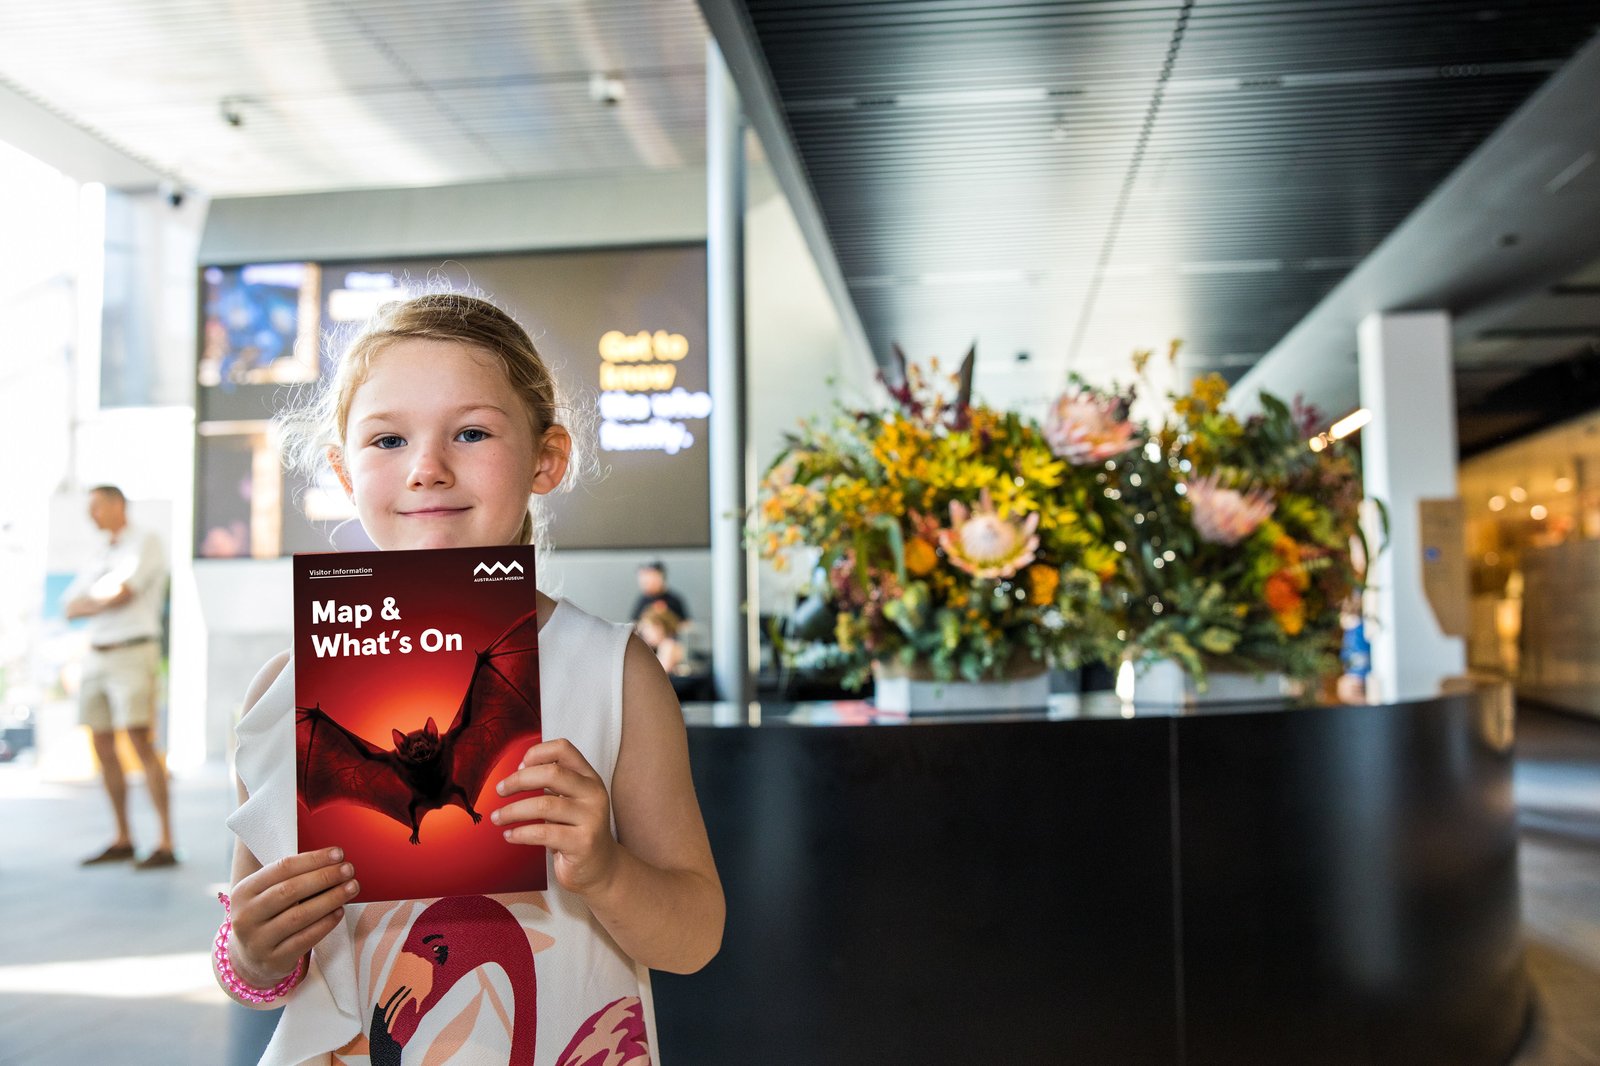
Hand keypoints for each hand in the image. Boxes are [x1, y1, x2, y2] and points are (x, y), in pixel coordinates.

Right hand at [227, 847, 357, 987]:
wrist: (251, 958)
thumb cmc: (268, 915)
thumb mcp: (266, 894)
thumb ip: (289, 876)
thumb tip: (332, 858)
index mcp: (244, 891)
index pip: (281, 868)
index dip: (313, 859)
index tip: (338, 853)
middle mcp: (246, 916)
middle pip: (290, 890)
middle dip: (324, 877)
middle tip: (349, 869)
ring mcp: (258, 941)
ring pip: (299, 916)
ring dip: (330, 899)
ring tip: (352, 888)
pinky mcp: (274, 959)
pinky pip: (305, 939)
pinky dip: (325, 923)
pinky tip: (340, 911)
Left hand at [493, 738, 620, 896]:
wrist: (601, 868)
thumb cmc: (577, 832)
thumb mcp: (571, 801)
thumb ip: (553, 784)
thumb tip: (520, 771)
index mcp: (589, 778)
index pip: (563, 749)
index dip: (537, 753)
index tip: (519, 766)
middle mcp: (593, 794)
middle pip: (551, 773)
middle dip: (518, 780)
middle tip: (500, 791)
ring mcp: (591, 818)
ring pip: (543, 805)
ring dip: (513, 811)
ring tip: (497, 817)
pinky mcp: (583, 843)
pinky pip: (544, 833)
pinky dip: (520, 833)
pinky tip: (510, 835)